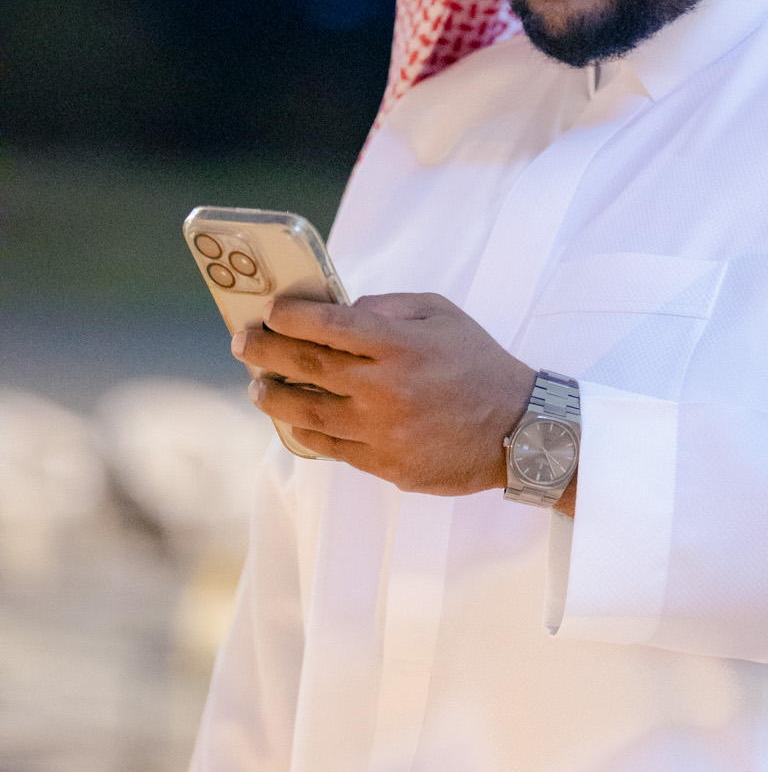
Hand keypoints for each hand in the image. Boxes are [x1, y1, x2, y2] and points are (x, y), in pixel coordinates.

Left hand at [233, 294, 535, 494]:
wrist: (520, 431)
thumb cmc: (480, 365)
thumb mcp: (442, 315)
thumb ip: (388, 306)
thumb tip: (338, 309)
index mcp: (399, 345)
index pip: (326, 324)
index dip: (288, 315)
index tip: (269, 310)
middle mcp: (384, 388)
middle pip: (305, 367)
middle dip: (264, 351)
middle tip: (242, 343)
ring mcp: (382, 431)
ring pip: (306, 413)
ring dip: (273, 396)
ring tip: (259, 386)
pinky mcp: (385, 464)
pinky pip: (329, 447)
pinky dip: (304, 431)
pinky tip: (293, 419)